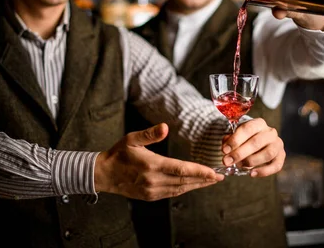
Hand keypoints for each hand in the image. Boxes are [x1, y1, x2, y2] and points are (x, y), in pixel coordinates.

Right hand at [94, 123, 223, 200]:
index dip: (199, 172)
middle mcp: (153, 181)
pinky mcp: (150, 196)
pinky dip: (184, 189)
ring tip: (210, 181)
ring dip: (196, 185)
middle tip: (220, 176)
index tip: (214, 172)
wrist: (104, 174)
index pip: (181, 169)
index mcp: (151, 165)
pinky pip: (172, 193)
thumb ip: (150, 134)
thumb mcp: (132, 139)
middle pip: (184, 181)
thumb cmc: (118, 154)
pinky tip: (192, 184)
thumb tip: (165, 127)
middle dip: (204, 179)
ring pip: (180, 189)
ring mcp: (152, 191)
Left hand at [221, 118, 285, 177]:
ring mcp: (278, 144)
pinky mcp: (281, 156)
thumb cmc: (246, 138)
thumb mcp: (236, 135)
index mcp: (259, 123)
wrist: (260, 142)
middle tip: (227, 161)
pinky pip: (276, 165)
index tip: (224, 150)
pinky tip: (252, 173)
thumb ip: (230, 140)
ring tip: (239, 166)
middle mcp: (270, 132)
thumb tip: (226, 148)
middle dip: (239, 153)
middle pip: (256, 142)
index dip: (235, 140)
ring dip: (251, 161)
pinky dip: (264, 171)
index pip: (247, 129)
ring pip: (267, 153)